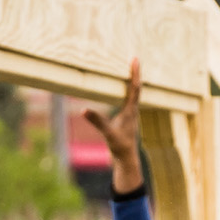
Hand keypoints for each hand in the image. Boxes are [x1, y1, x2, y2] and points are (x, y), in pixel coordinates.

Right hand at [81, 59, 145, 196]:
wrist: (126, 160)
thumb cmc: (120, 147)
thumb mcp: (108, 133)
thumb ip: (97, 121)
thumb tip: (84, 110)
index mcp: (131, 111)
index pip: (135, 88)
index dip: (135, 73)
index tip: (135, 59)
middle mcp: (132, 110)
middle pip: (136, 87)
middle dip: (134, 73)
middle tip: (133, 58)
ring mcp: (130, 115)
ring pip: (132, 94)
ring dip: (131, 81)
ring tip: (128, 69)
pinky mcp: (126, 119)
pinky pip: (127, 100)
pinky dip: (125, 91)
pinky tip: (120, 89)